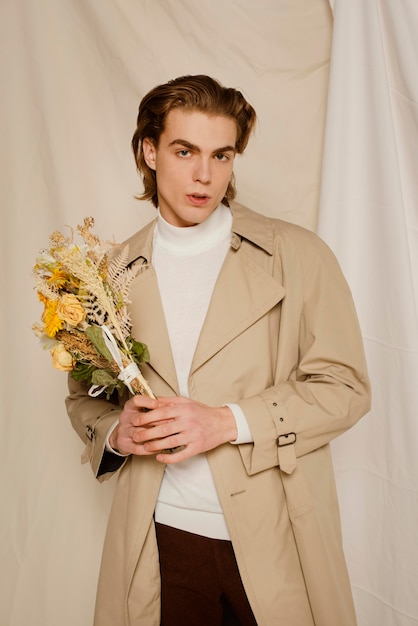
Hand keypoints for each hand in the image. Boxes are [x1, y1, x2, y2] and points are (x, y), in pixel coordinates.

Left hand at [109, 395, 237, 463]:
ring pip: (170, 442)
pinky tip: (160, 457)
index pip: (161, 413)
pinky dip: (169, 458)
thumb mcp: (186, 402)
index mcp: (184, 409)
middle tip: (135, 436)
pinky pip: (181, 454)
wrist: (222, 423)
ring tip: (144, 447)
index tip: (135, 421)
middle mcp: (188, 422)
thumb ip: (169, 401)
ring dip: (155, 446)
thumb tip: (152, 399)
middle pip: (163, 429)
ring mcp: (193, 435)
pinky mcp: (197, 447)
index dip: (147, 417)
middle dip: (147, 433)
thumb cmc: (202, 412)